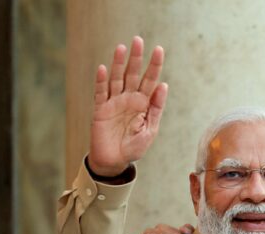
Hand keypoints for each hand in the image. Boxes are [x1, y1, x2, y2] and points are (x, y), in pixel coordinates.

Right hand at [88, 37, 167, 177]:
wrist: (114, 162)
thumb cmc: (134, 147)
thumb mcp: (150, 130)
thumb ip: (156, 109)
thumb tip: (163, 85)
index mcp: (144, 103)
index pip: (150, 80)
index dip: (154, 65)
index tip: (158, 49)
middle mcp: (129, 99)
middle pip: (132, 74)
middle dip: (136, 58)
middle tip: (138, 40)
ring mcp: (114, 102)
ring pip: (116, 79)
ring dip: (118, 64)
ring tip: (121, 48)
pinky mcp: (100, 109)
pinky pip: (101, 93)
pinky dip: (101, 81)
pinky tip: (103, 69)